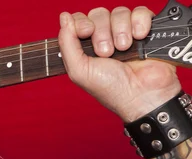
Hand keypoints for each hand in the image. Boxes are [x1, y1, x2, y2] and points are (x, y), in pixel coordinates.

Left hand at [58, 6, 181, 121]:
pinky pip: (141, 11)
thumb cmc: (110, 88)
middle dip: (101, 32)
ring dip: (120, 30)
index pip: (79, 19)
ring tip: (124, 49)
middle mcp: (105, 36)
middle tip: (107, 52)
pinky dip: (139, 22)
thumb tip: (63, 16)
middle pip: (98, 14)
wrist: (141, 94)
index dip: (81, 22)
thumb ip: (67, 43)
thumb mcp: (79, 70)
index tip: (86, 32)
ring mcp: (126, 32)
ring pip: (119, 12)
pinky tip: (139, 37)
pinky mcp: (146, 29)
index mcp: (86, 46)